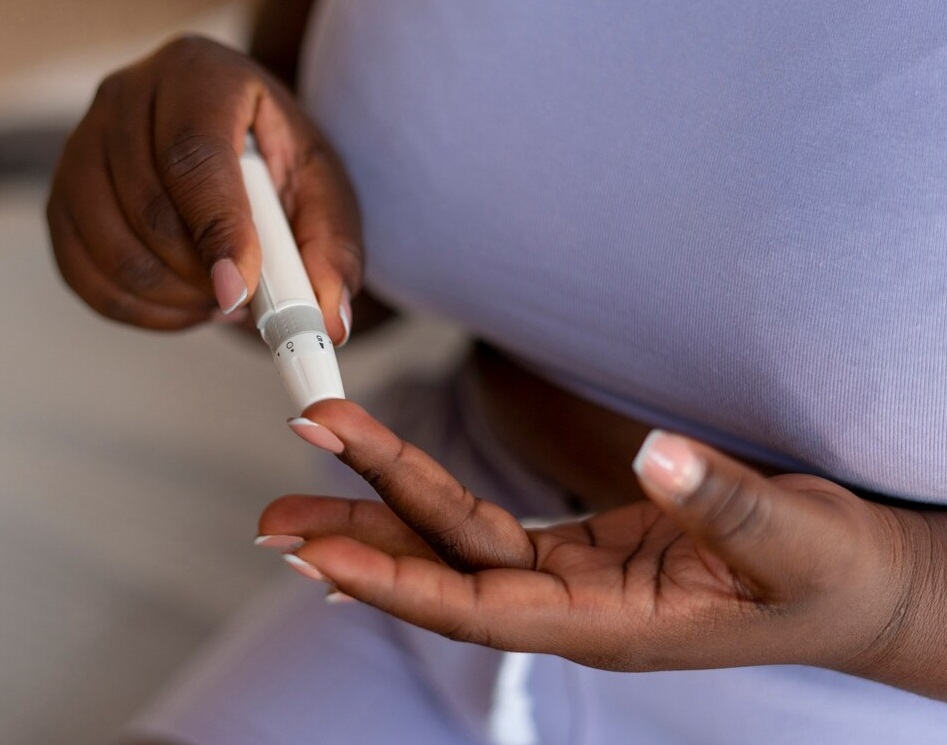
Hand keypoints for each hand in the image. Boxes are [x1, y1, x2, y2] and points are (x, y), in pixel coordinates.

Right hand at [47, 35, 360, 335]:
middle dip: (203, 276)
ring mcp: (83, 149)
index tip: (239, 290)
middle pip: (148, 209)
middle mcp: (127, 100)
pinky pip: (87, 279)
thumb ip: (332, 251)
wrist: (241, 148)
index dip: (217, 230)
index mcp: (200, 78)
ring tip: (224, 292)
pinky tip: (186, 301)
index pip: (193, 155)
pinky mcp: (65, 201)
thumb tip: (332, 320)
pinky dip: (143, 310)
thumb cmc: (280, 161)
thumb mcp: (324, 192)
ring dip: (177, 297)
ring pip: (113, 251)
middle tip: (247, 296)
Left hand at [259, 400, 924, 683]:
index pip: (483, 608)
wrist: (848, 588)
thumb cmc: (828, 576)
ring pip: (458, 545)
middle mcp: (576, 609)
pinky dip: (434, 509)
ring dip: (384, 513)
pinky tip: (389, 499)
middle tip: (275, 517)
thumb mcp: (795, 540)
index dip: (403, 583)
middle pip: (449, 568)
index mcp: (615, 625)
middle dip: (364, 535)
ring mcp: (573, 581)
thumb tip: (660, 454)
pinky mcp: (579, 552)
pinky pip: (489, 530)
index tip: (324, 557)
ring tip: (303, 491)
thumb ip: (724, 504)